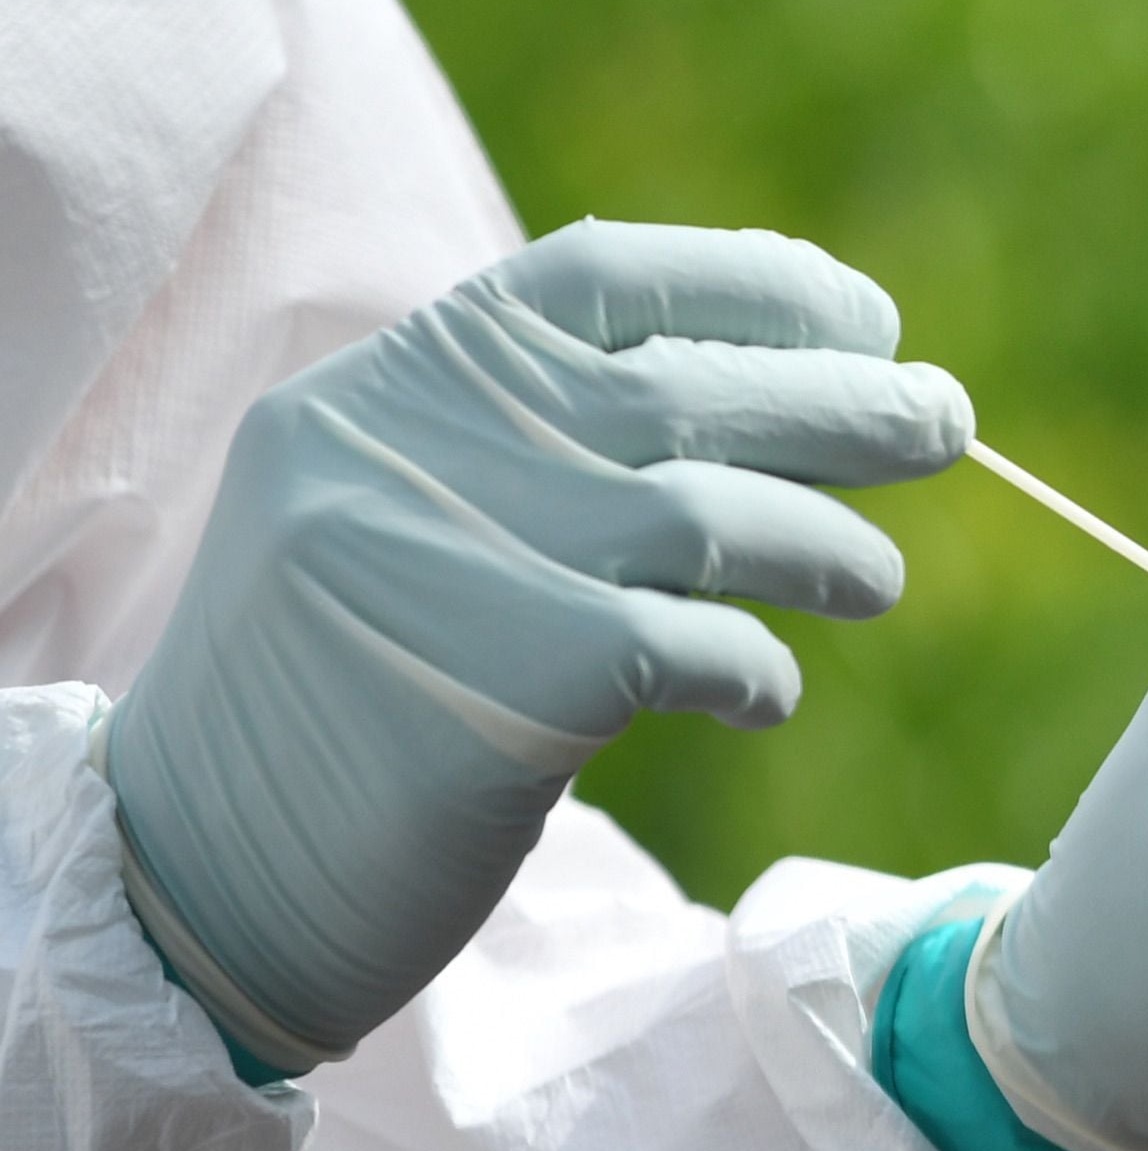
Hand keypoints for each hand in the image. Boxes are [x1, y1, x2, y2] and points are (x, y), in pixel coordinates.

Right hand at [105, 219, 972, 1073]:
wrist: (199, 872)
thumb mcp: (407, 523)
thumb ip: (543, 451)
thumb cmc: (342, 701)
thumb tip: (777, 406)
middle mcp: (411, 444)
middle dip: (838, 403)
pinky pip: (691, 647)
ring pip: (706, 511)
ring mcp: (451, 556)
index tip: (867, 316)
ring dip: (825, 544)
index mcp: (390, 384)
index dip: (756, 286)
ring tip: (875, 580)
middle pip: (680, 390)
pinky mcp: (500, 683)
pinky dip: (756, 667)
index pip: (601, 277)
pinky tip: (764, 693)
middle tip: (945, 422)